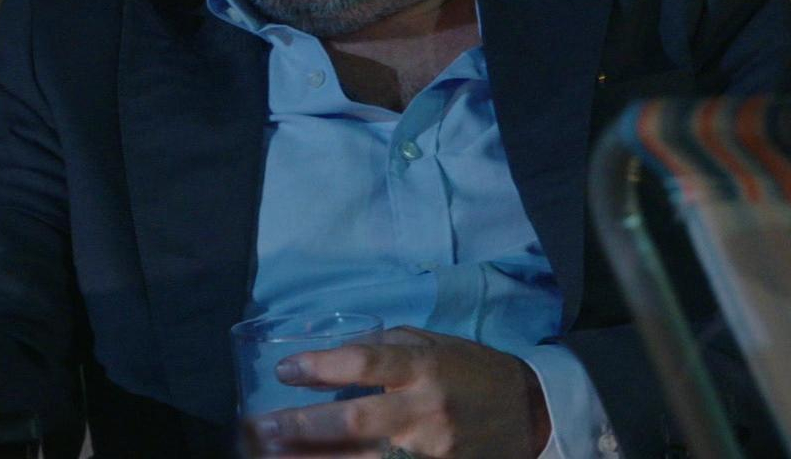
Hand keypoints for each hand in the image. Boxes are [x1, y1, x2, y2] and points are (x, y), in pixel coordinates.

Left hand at [246, 326, 549, 457]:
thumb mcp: (433, 343)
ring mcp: (431, 450)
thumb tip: (329, 358)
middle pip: (354, 421)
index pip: (364, 363)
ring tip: (274, 457)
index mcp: (424, 366)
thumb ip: (385, 349)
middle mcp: (425, 409)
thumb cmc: (471, 371)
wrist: (529, 413)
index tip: (284, 371)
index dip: (320, 367)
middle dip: (302, 428)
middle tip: (261, 431)